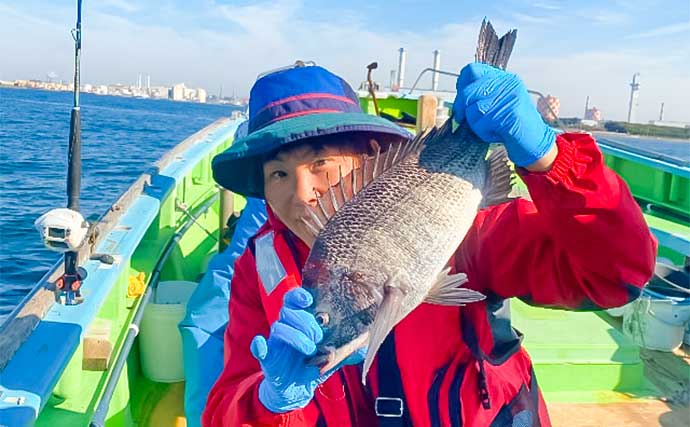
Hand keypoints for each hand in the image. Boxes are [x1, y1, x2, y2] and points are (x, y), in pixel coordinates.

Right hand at [251, 288, 362, 412]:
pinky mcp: (267, 358)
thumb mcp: (333, 357)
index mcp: (300, 321)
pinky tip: (261, 345)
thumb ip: (347, 350)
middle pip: (288, 311)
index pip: (294, 300)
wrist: (296, 389)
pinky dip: (258, 346)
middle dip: (304, 321)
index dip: (299, 295)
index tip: (309, 300)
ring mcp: (275, 342)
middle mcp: (286, 326)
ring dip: (295, 337)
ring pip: (279, 328)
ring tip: (309, 350)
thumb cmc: (314, 365)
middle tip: (318, 336)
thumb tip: (365, 347)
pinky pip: (258, 348)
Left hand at [452, 62, 555, 167]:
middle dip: (461, 108)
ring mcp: (510, 96)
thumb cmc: (511, 126)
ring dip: (475, 124)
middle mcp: (507, 83)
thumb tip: (459, 96)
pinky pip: (482, 122)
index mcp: (504, 78)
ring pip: (473, 109)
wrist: (534, 142)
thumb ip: (481, 94)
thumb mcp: (496, 104)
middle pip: (469, 90)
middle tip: (462, 119)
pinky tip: (496, 134)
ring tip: (489, 128)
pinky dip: (484, 133)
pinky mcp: (510, 112)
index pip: (472, 70)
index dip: (462, 85)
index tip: (461, 100)